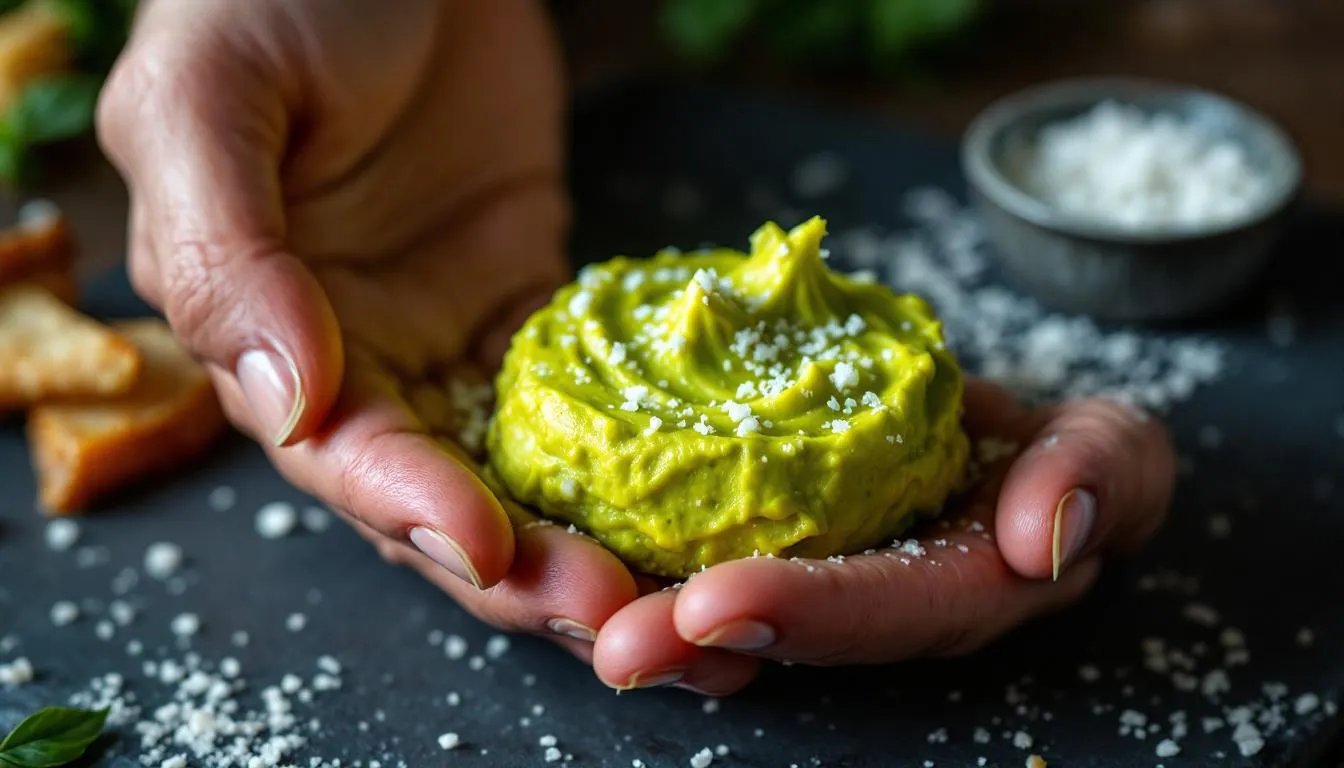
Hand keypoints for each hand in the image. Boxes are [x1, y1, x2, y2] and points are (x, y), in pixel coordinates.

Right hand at [96, 0, 637, 654]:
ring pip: (523, 471)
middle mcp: (360, 360)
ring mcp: (453, 337)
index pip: (341, 455)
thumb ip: (226, 248)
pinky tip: (696, 499)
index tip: (487, 548)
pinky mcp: (531, 304)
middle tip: (616, 617)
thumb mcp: (214, 102)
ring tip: (676, 593)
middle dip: (522, 568)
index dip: (410, 510)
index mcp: (267, 337)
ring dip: (590, 538)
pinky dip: (636, 454)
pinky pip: (588, 399)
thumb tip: (283, 391)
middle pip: (443, 497)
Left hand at [590, 381, 1174, 693]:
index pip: (885, 610)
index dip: (811, 614)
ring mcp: (803, 574)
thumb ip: (1100, 475)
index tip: (718, 603)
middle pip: (777, 629)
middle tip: (612, 637)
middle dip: (690, 636)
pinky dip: (619, 545)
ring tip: (562, 599)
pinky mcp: (747, 529)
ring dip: (636, 607)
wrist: (975, 426)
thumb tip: (1041, 538)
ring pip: (711, 601)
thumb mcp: (1111, 448)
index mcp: (948, 590)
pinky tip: (554, 541)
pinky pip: (680, 540)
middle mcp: (864, 603)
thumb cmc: (1055, 450)